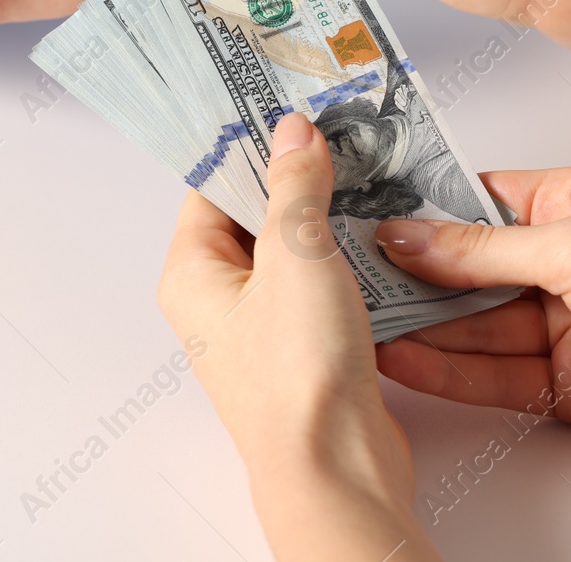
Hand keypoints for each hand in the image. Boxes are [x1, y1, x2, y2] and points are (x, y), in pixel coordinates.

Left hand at [159, 114, 440, 561]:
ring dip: (324, 217)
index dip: (247, 143)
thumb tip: (291, 134)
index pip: (211, 185)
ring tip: (364, 171)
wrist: (336, 465)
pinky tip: (378, 236)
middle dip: (292, 176)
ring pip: (289, 250)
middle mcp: (216, 299)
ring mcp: (258, 327)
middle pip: (250, 214)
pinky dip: (342, 259)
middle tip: (335, 130)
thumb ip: (293, 187)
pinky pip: (316, 285)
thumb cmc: (298, 374)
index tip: (284, 105)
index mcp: (191, 272)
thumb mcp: (296, 255)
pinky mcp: (301, 348)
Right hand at [373, 168, 570, 458]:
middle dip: (410, 274)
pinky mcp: (558, 381)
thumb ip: (480, 249)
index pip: (472, 201)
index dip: (419, 209)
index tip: (364, 213)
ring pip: (469, 324)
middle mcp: (559, 260)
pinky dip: (445, 370)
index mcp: (568, 201)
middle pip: (464, 267)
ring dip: (420, 325)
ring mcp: (556, 322)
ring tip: (361, 322)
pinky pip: (488, 373)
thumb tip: (410, 238)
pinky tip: (404, 361)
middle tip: (348, 274)